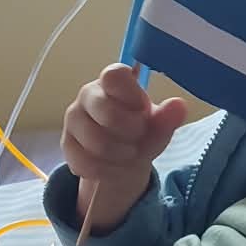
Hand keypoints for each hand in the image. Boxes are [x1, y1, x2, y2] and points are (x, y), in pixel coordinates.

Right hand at [63, 63, 187, 184]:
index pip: (114, 75)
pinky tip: (111, 165)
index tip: (141, 109)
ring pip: (95, 140)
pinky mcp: (66, 144)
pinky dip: (104, 170)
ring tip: (128, 153)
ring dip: (119, 154)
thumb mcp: (158, 127)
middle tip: (138, 136)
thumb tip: (179, 105)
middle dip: (130, 131)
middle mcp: (89, 95)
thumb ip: (167, 118)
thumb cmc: (140, 133)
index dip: (131, 96)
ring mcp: (74, 119)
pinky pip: (84, 161)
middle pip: (105, 110)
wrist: (122, 160)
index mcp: (113, 81)